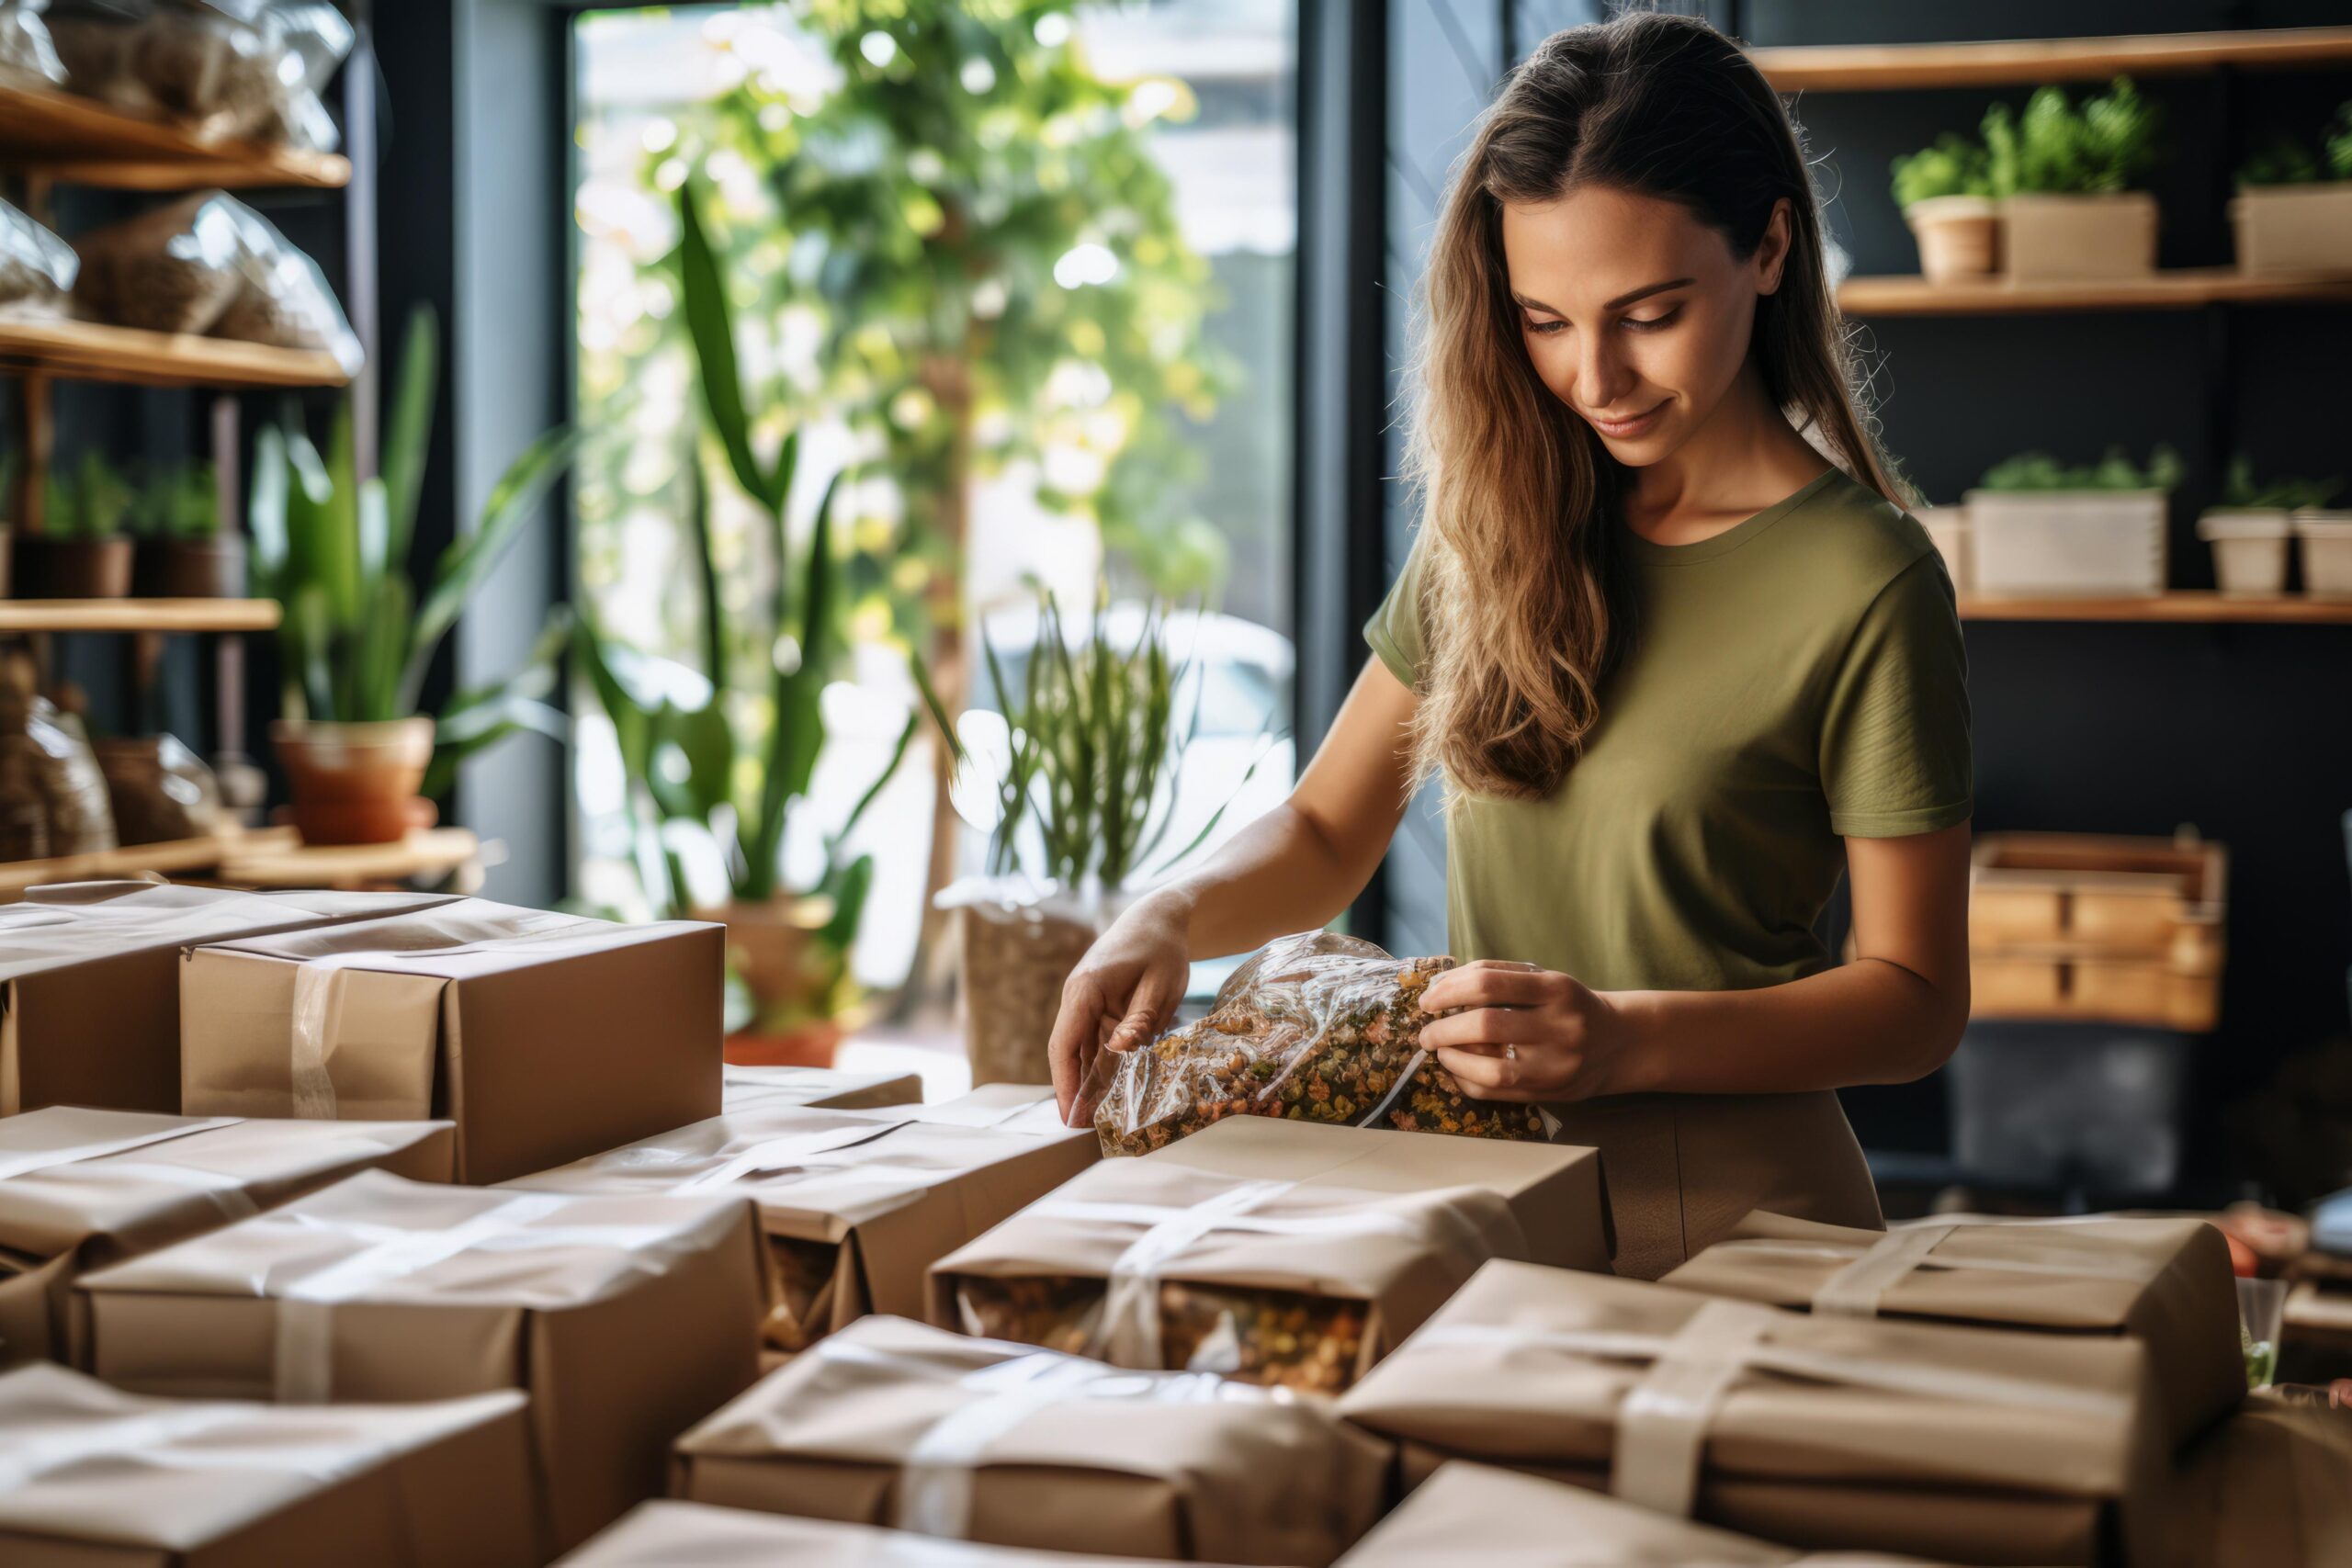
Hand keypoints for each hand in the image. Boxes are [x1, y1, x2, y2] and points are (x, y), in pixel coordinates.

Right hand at [1046, 891, 1192, 1125]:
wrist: (1161, 917)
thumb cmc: (1162, 948)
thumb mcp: (1159, 986)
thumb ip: (1139, 1020)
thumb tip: (1116, 1053)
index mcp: (1085, 989)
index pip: (1063, 1044)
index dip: (1063, 1083)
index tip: (1068, 1115)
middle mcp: (1077, 997)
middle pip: (1068, 1053)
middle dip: (1073, 1091)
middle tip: (1082, 1131)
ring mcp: (1086, 1003)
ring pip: (1080, 1050)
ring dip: (1086, 1082)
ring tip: (1096, 1121)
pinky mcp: (1098, 1007)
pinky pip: (1094, 1042)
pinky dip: (1100, 1066)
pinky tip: (1108, 1093)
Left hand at [1416, 960, 1638, 1102]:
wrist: (1618, 1044)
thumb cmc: (1568, 1006)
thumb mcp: (1544, 979)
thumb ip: (1497, 976)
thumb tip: (1441, 986)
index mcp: (1557, 989)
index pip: (1489, 984)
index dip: (1449, 990)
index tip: (1428, 1000)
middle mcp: (1561, 1027)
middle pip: (1485, 1026)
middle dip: (1443, 1029)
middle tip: (1426, 1031)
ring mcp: (1556, 1065)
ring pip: (1489, 1069)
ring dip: (1452, 1059)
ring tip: (1439, 1050)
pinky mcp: (1549, 1093)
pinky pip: (1494, 1093)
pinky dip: (1465, 1080)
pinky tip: (1457, 1068)